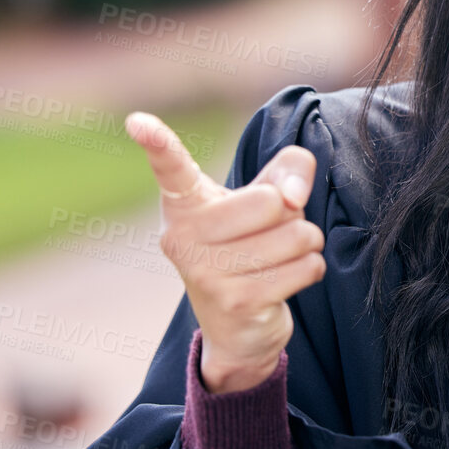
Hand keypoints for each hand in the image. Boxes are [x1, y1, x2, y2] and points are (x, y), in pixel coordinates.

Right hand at [126, 111, 325, 393]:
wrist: (238, 326)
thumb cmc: (252, 242)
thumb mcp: (270, 194)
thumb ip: (291, 169)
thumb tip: (292, 197)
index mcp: (184, 203)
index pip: (170, 167)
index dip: (157, 142)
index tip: (137, 122)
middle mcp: (182, 236)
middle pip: (272, 202)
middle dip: (293, 215)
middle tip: (270, 232)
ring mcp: (205, 273)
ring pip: (297, 236)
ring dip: (306, 244)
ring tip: (279, 256)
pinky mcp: (235, 303)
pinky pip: (306, 267)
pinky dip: (311, 269)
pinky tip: (286, 279)